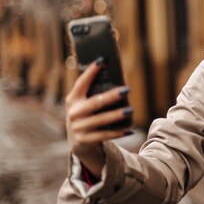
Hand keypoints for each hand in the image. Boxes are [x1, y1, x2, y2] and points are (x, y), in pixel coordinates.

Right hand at [65, 57, 132, 176]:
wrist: (79, 143)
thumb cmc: (88, 117)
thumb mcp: (85, 105)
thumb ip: (95, 94)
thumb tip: (119, 80)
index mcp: (73, 99)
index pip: (81, 83)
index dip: (91, 72)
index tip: (102, 60)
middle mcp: (73, 112)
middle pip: (95, 102)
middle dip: (111, 96)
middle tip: (127, 89)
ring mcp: (78, 127)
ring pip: (101, 120)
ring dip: (116, 115)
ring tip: (130, 110)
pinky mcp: (84, 140)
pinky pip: (104, 136)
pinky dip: (117, 132)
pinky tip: (129, 129)